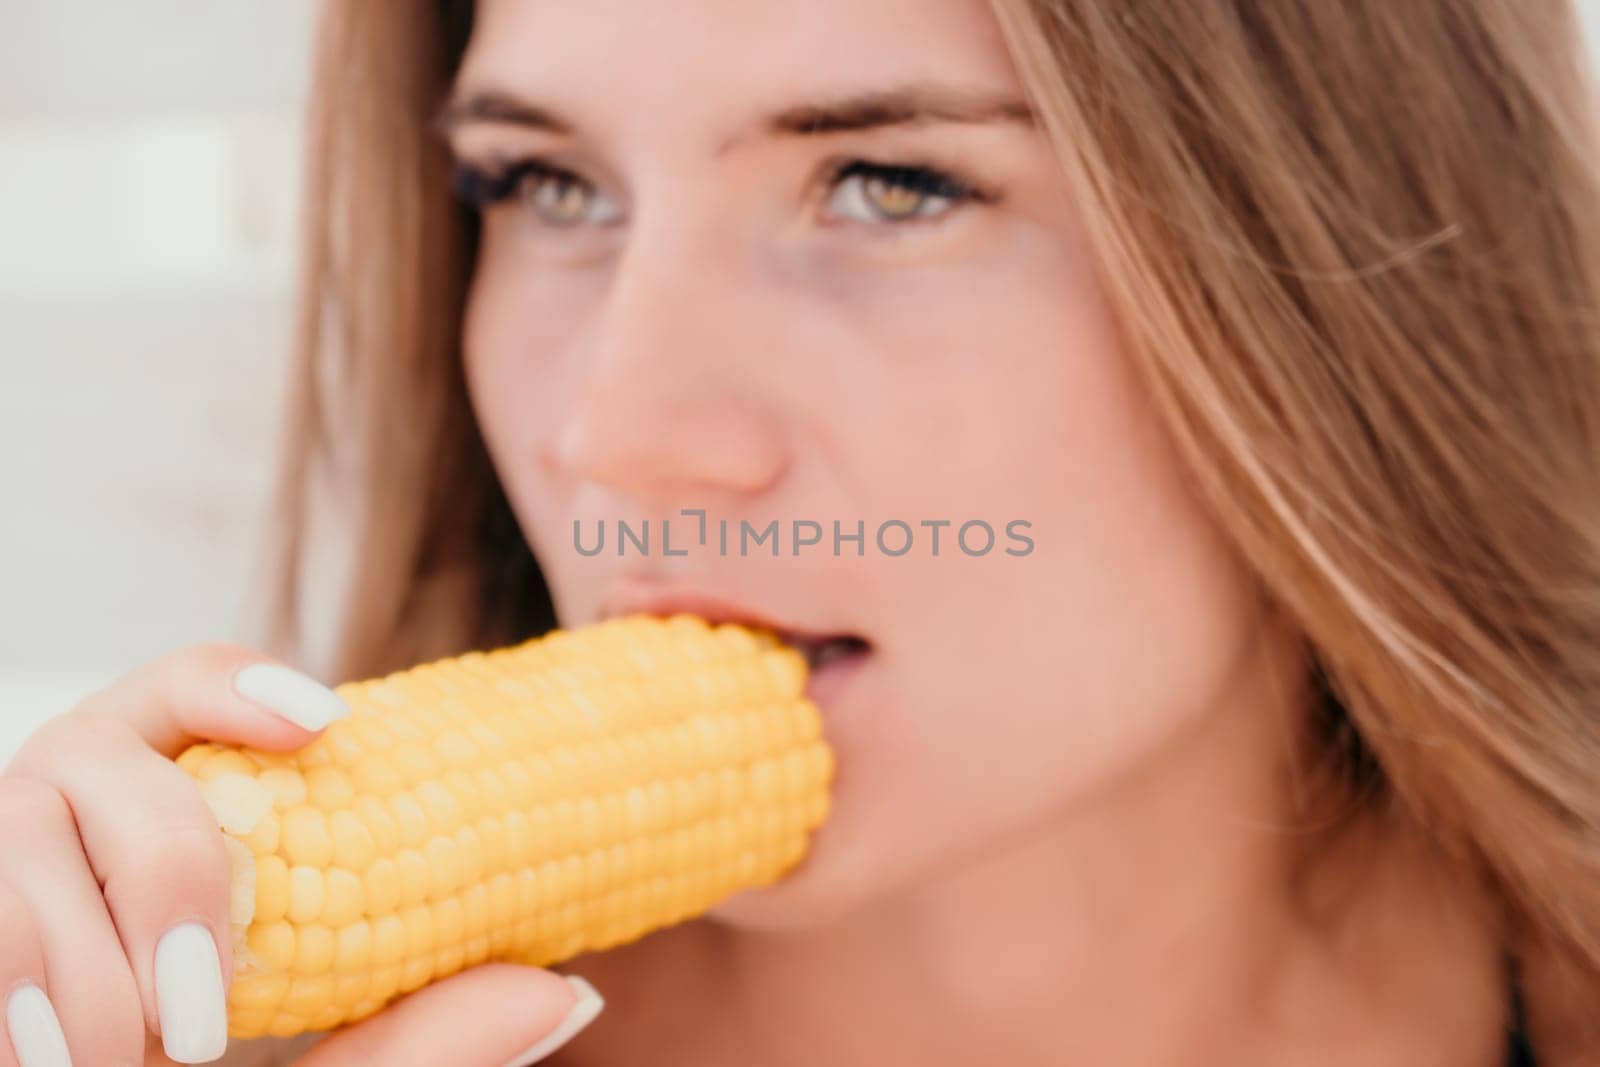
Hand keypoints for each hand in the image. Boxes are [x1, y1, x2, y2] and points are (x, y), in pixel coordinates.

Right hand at [0, 644, 604, 1065]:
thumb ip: (422, 1040)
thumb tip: (572, 991)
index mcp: (167, 831)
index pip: (181, 689)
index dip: (236, 681)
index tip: (327, 724)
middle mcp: (65, 838)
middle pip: (92, 749)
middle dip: (165, 869)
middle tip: (210, 1018)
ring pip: (14, 840)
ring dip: (82, 971)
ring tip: (127, 1061)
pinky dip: (13, 996)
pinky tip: (55, 1061)